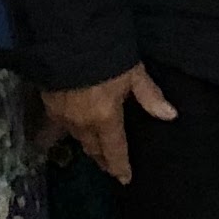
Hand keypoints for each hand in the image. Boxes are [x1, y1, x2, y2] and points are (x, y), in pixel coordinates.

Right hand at [40, 65, 178, 186]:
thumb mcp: (133, 73)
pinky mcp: (47, 105)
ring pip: (76, 139)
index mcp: (105, 119)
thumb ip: (149, 96)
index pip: (115, 151)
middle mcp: (82, 124)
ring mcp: (62, 116)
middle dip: (102, 159)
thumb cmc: (105, 55)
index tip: (124, 179)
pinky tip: (62, 134)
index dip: (120, 167)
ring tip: (92, 150)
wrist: (65, 39)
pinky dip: (61, 133)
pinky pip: (55, 127)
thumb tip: (171, 115)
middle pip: (93, 148)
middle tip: (109, 166)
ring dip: (86, 146)